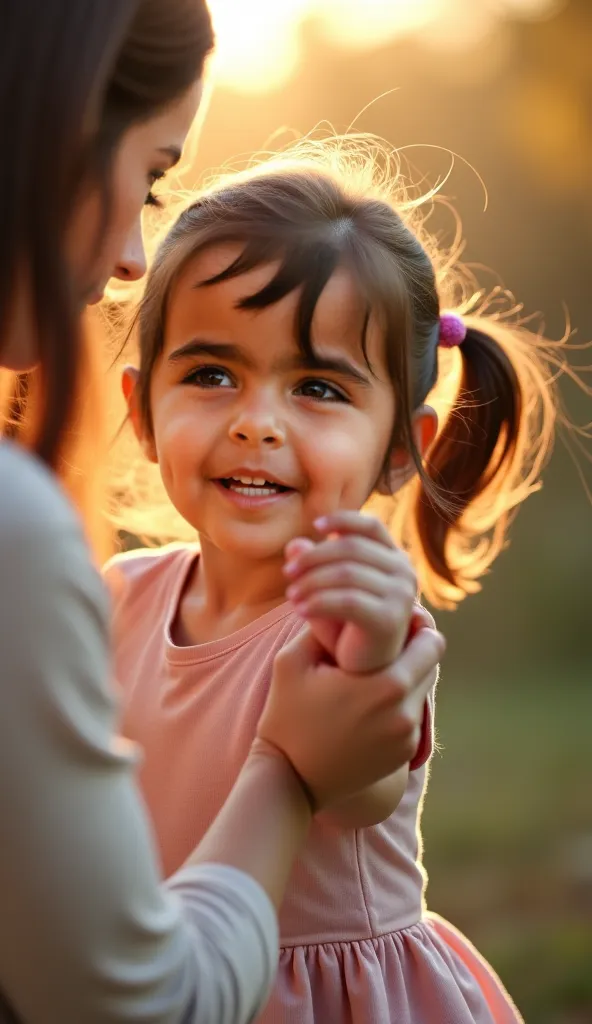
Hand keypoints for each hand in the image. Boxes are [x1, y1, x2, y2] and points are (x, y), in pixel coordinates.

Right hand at [256, 621, 443, 811]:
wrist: (289, 779)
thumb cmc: (287, 715)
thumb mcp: (293, 660)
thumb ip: (324, 625)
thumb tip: (346, 601)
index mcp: (387, 685)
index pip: (430, 641)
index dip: (415, 627)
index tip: (395, 621)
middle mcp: (406, 712)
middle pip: (432, 664)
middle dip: (413, 650)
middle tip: (386, 642)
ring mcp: (407, 737)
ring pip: (424, 689)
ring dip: (407, 677)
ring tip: (375, 671)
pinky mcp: (403, 755)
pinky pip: (412, 716)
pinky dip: (398, 705)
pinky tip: (369, 703)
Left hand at [284, 511, 417, 673]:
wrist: (361, 670)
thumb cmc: (343, 624)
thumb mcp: (324, 588)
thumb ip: (312, 564)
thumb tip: (294, 544)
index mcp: (394, 559)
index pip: (371, 526)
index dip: (343, 520)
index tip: (314, 526)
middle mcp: (404, 573)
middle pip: (351, 548)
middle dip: (313, 558)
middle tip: (288, 574)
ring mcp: (402, 596)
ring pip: (345, 573)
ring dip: (311, 582)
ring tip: (291, 595)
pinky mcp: (390, 619)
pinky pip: (347, 601)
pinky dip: (318, 602)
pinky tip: (300, 610)